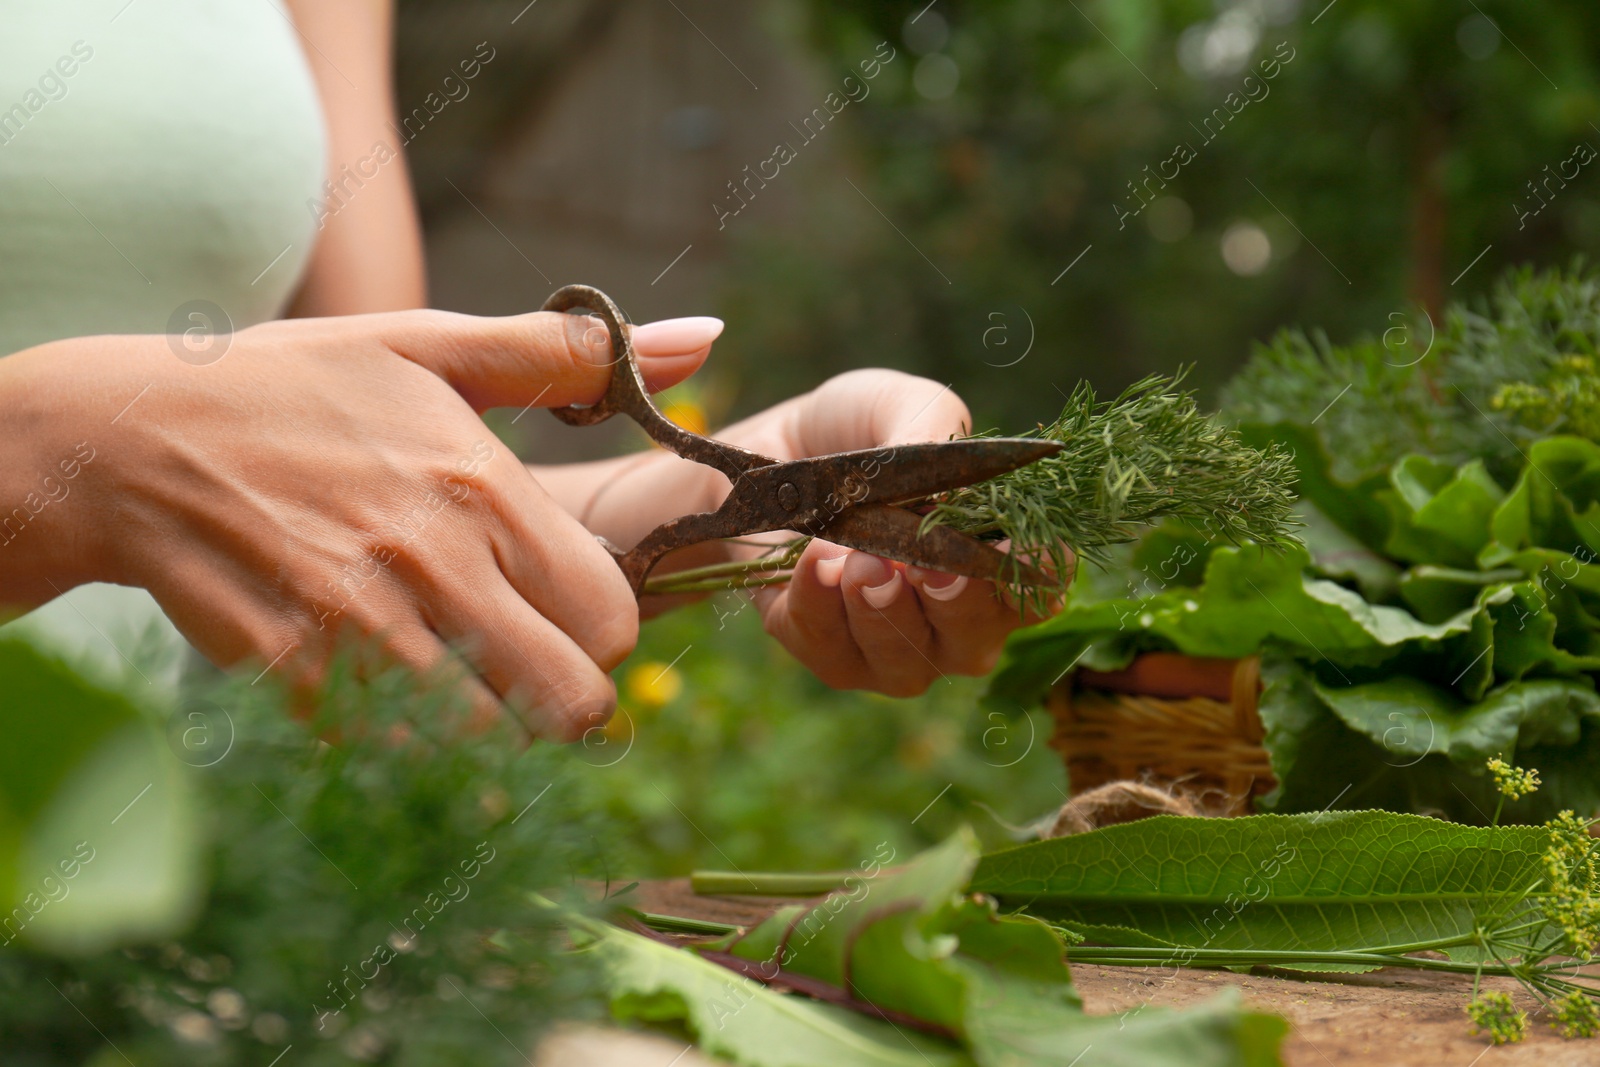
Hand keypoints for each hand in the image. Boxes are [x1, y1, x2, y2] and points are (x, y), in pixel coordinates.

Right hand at [0, 309, 715, 739]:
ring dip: (469, 711)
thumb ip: (568, 356)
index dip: (600, 627)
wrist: (125, 439)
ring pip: (477, 733)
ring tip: (431, 652)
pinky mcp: (291, 672)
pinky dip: (376, 718)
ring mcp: (357, 625)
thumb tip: (705, 337)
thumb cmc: (295, 387)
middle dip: (558, 692)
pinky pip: (375, 738)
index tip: (563, 608)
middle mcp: (431, 561)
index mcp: (482, 486)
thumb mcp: (429, 344)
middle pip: (567, 700)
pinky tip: (353, 658)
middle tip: (520, 657)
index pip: (611, 618)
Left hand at [566, 369, 1068, 695]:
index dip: (1032, 578)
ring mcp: (893, 648)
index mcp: (993, 554)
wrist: (763, 458)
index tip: (1001, 552)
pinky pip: (829, 651)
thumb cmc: (853, 434)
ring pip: (904, 661)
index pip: (1040, 590)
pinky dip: (818, 606)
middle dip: (948, 604)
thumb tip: (947, 488)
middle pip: (976, 641)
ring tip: (846, 553)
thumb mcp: (895, 404)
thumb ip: (930, 429)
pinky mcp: (827, 655)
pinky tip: (810, 562)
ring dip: (876, 607)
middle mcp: (954, 616)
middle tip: (920, 564)